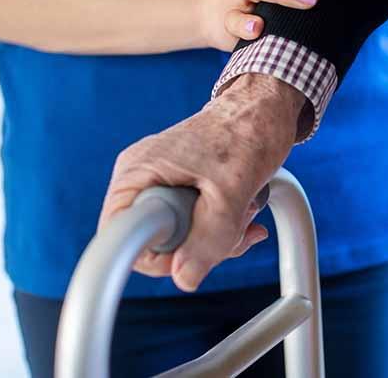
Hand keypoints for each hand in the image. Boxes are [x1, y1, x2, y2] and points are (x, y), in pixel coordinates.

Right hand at [98, 74, 304, 290]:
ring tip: (245, 210)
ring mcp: (162, 181)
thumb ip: (210, 237)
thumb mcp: (232, 190)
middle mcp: (143, 177)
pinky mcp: (183, 185)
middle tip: (233, 226)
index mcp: (138, 173)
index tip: (194, 250)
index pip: (120, 239)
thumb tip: (185, 279)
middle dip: (199, 246)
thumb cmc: (248, 131)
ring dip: (218, 236)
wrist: (267, 108)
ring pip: (179, 236)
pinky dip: (222, 226)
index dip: (157, 257)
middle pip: (153, 242)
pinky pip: (194, 223)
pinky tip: (247, 211)